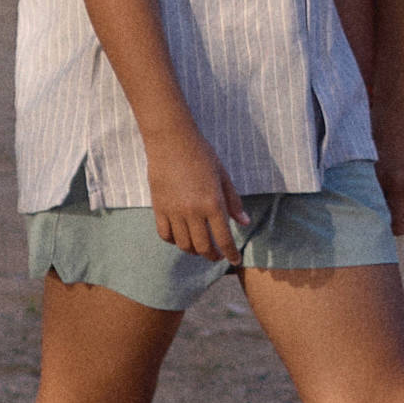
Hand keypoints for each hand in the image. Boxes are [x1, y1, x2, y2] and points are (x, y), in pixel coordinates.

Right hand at [148, 151, 243, 272]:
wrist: (171, 141)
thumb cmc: (201, 154)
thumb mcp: (223, 176)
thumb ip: (233, 201)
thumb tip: (244, 222)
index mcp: (213, 204)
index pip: (224, 239)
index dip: (230, 254)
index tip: (234, 261)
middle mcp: (193, 212)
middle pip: (203, 246)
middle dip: (212, 255)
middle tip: (217, 256)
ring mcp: (174, 212)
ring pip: (183, 244)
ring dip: (193, 250)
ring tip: (200, 248)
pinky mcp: (159, 208)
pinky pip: (165, 234)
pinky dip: (174, 241)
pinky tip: (181, 238)